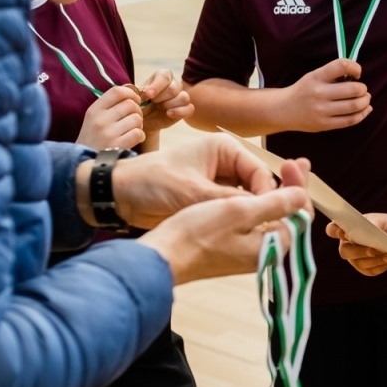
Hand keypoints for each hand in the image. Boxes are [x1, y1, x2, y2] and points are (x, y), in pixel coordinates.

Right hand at [76, 85, 145, 150]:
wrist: (86, 163)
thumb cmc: (94, 138)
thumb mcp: (94, 118)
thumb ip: (109, 105)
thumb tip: (131, 92)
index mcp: (94, 110)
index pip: (117, 91)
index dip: (131, 93)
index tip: (135, 99)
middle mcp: (100, 120)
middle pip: (130, 105)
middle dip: (137, 110)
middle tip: (133, 119)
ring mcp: (109, 133)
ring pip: (137, 119)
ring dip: (139, 124)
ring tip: (131, 130)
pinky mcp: (118, 146)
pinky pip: (138, 133)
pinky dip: (140, 136)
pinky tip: (134, 139)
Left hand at [91, 135, 277, 230]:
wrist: (120, 195)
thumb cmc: (153, 183)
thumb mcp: (193, 192)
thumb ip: (229, 202)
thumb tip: (264, 211)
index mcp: (226, 149)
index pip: (260, 173)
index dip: (266, 196)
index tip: (264, 219)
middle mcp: (228, 163)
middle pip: (258, 187)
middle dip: (258, 207)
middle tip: (259, 231)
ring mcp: (220, 182)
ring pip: (247, 202)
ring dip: (247, 217)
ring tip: (248, 236)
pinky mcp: (211, 199)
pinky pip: (232, 211)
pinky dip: (234, 222)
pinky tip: (235, 236)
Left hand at [138, 69, 192, 135]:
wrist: (143, 120)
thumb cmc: (138, 105)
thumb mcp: (134, 97)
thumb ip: (135, 91)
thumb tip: (141, 90)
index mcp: (162, 76)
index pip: (165, 76)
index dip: (157, 86)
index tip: (148, 95)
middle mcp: (174, 84)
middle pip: (175, 87)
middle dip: (162, 97)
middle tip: (153, 102)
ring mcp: (181, 97)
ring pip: (184, 97)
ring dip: (170, 104)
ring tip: (160, 108)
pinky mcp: (185, 109)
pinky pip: (190, 108)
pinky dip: (180, 111)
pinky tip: (168, 114)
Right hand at [139, 157, 311, 284]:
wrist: (163, 257)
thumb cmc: (198, 233)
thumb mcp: (239, 211)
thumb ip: (276, 203)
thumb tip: (303, 194)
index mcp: (273, 246)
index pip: (300, 214)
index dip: (299, 186)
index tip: (296, 163)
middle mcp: (266, 252)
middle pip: (288, 215)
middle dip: (291, 187)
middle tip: (295, 161)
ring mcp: (249, 252)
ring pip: (271, 217)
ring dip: (275, 192)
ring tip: (281, 169)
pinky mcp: (233, 249)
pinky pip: (254, 222)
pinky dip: (258, 203)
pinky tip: (253, 189)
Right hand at [281, 58, 371, 131]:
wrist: (284, 110)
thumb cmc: (304, 90)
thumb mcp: (314, 76)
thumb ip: (333, 75)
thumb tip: (358, 78)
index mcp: (317, 76)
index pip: (342, 65)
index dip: (356, 67)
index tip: (356, 74)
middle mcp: (319, 93)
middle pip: (353, 89)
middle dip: (363, 89)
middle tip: (363, 90)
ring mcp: (322, 110)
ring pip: (354, 106)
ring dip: (365, 102)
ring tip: (365, 99)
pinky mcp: (325, 124)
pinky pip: (350, 120)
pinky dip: (362, 114)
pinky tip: (365, 110)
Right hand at [328, 213, 386, 276]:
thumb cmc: (385, 224)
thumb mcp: (381, 221)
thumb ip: (370, 226)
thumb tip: (363, 235)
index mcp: (345, 228)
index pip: (332, 230)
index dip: (335, 232)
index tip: (344, 232)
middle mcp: (346, 245)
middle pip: (344, 251)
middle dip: (359, 251)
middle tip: (373, 250)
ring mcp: (354, 258)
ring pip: (359, 263)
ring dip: (375, 260)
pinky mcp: (365, 268)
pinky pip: (370, 270)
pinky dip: (381, 266)